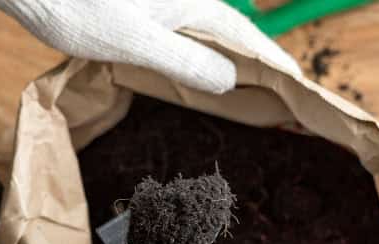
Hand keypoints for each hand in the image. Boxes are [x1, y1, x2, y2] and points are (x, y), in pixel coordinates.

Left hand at [0, 0, 300, 93]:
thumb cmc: (77, 8)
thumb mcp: (135, 43)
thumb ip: (185, 62)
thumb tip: (230, 81)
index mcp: (194, 2)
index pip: (248, 38)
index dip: (276, 64)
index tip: (301, 88)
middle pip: (235, 35)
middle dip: (261, 66)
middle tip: (284, 100)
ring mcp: (167, 4)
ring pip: (214, 36)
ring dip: (234, 65)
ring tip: (254, 95)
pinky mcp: (148, 12)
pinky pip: (190, 36)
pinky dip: (205, 59)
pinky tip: (204, 78)